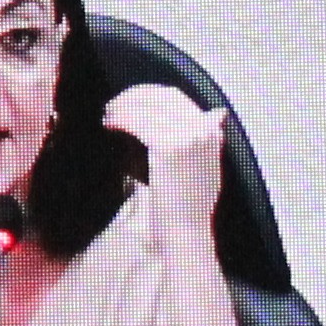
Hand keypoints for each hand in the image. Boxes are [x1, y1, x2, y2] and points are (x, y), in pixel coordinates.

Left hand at [103, 81, 231, 233]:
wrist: (186, 231)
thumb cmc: (189, 205)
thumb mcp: (207, 165)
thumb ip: (207, 139)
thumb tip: (217, 113)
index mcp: (212, 131)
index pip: (176, 97)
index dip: (149, 95)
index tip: (129, 100)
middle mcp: (202, 129)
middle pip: (161, 97)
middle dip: (134, 96)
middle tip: (114, 105)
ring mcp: (186, 136)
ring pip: (146, 107)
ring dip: (123, 107)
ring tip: (109, 115)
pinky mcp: (167, 146)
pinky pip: (137, 122)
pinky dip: (121, 119)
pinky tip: (110, 124)